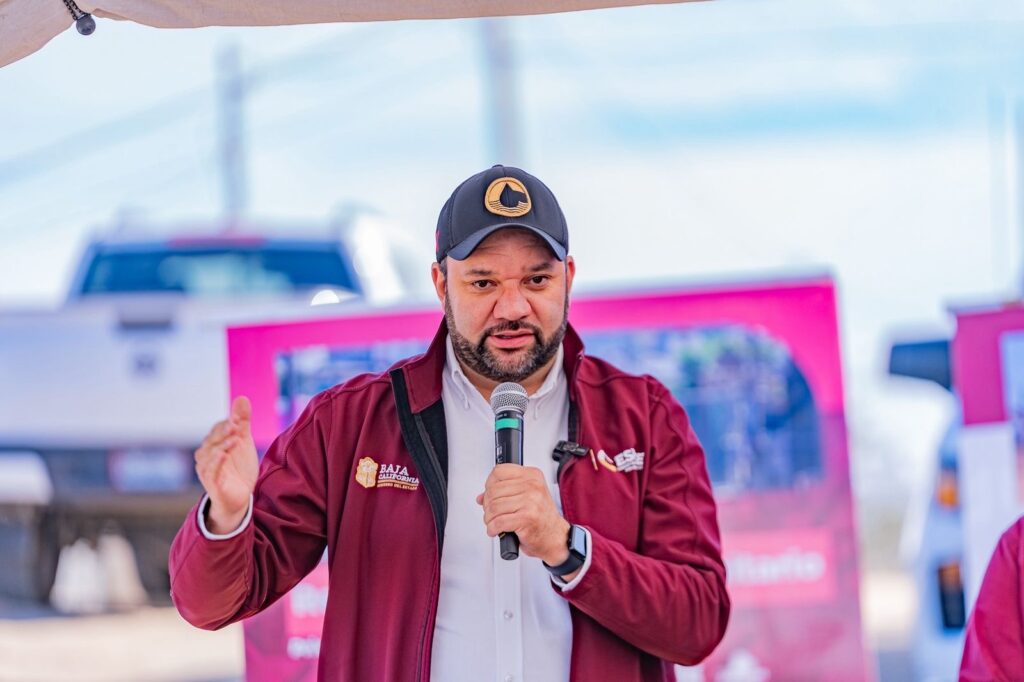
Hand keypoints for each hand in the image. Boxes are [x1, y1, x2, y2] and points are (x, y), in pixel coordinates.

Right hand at [194, 396, 258, 533]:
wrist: (240, 496)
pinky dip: (216, 463)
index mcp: (213, 443)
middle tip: (235, 425)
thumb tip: (241, 398)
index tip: (238, 419)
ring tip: (235, 440)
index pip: (218, 429)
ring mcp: (208, 470)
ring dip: (221, 446)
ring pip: (210, 455)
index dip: (228, 423)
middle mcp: (206, 455)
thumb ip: (242, 421)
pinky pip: (211, 472)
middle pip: (212, 440)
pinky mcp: (212, 483)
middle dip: (223, 432)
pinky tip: (224, 456)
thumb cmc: (238, 467)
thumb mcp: (243, 442)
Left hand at [476, 464, 569, 565]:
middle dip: (487, 504)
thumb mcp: (526, 497)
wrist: (555, 537)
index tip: (490, 494)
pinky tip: (496, 530)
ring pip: (494, 506)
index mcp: (532, 476)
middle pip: (493, 490)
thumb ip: (504, 492)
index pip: (499, 471)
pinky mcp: (526, 518)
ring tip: (494, 522)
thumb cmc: (541, 518)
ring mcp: (530, 501)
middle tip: (492, 512)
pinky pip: (498, 522)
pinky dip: (492, 528)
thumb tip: (482, 496)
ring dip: (489, 518)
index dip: (490, 484)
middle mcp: (532, 486)